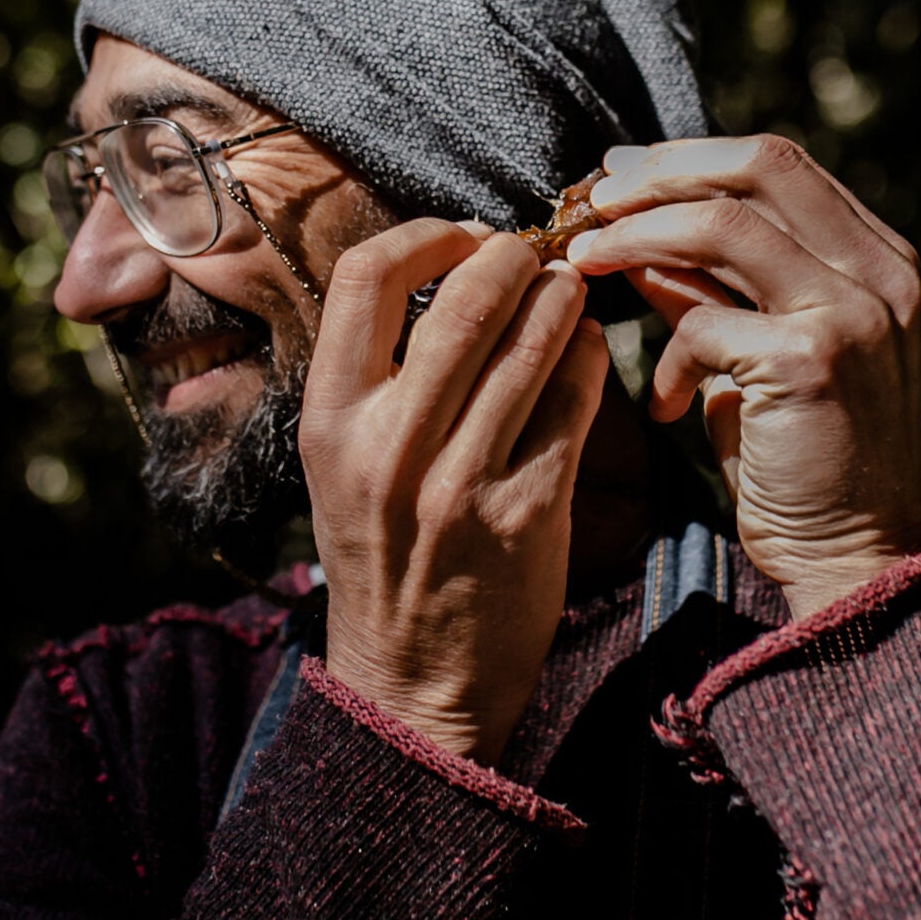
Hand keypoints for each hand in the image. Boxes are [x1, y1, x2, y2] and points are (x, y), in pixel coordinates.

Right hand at [301, 219, 608, 764]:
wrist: (412, 683)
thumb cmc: (382, 558)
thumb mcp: (341, 462)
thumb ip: (373, 374)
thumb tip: (440, 270)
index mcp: (331, 422)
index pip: (363, 278)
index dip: (424, 235)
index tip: (461, 239)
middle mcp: (388, 447)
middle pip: (462, 301)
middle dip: (511, 258)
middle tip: (533, 252)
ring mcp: (460, 481)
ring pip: (529, 344)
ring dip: (560, 296)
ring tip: (567, 284)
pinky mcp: (527, 511)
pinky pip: (573, 403)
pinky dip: (588, 356)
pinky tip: (588, 344)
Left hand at [566, 136, 920, 618]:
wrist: (851, 559)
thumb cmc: (797, 460)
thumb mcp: (755, 353)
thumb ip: (711, 287)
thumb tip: (633, 231)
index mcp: (878, 257)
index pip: (775, 163)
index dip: (687, 158)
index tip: (617, 174)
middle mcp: (879, 272)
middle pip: (757, 166)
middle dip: (659, 175)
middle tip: (589, 202)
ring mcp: (854, 311)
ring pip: (722, 227)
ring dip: (637, 237)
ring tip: (584, 264)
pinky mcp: (811, 358)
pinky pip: (704, 322)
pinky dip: (667, 357)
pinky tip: (664, 406)